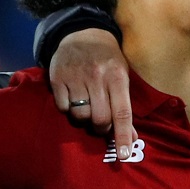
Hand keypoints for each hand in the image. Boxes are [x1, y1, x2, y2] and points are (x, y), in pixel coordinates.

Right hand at [48, 28, 136, 159]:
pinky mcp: (57, 79)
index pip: (122, 112)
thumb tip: (132, 137)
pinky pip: (63, 107)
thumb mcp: (121, 76)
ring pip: (80, 115)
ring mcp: (75, 78)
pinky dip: (68, 109)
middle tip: (101, 124)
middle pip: (99, 118)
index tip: (124, 155)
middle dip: (101, 128)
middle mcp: (96, 77)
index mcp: (116, 77)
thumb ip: (125, 106)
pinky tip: (72, 99)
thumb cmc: (107, 59)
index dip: (123, 135)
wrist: (81, 33)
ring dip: (83, 119)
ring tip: (86, 109)